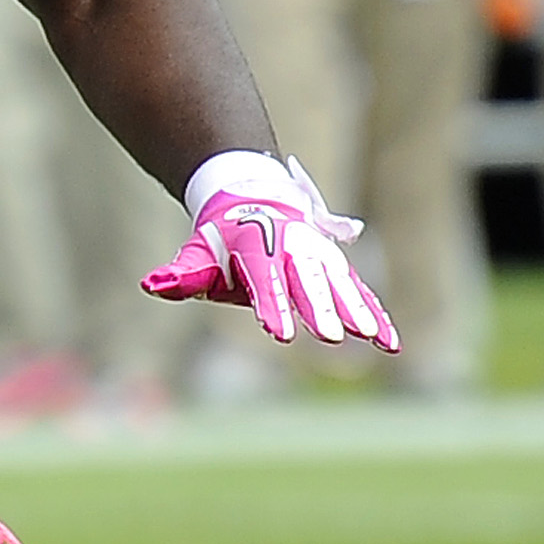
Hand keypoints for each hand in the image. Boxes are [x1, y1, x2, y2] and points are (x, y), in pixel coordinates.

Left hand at [142, 150, 396, 350]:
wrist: (254, 200)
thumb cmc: (222, 241)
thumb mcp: (199, 253)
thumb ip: (182, 274)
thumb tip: (153, 285)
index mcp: (257, 250)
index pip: (263, 282)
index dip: (271, 307)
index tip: (278, 335)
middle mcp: (292, 252)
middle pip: (306, 283)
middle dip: (318, 309)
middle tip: (328, 337)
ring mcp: (318, 259)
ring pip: (339, 285)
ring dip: (354, 310)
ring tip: (370, 337)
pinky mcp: (336, 271)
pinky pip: (359, 293)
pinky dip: (375, 315)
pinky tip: (390, 343)